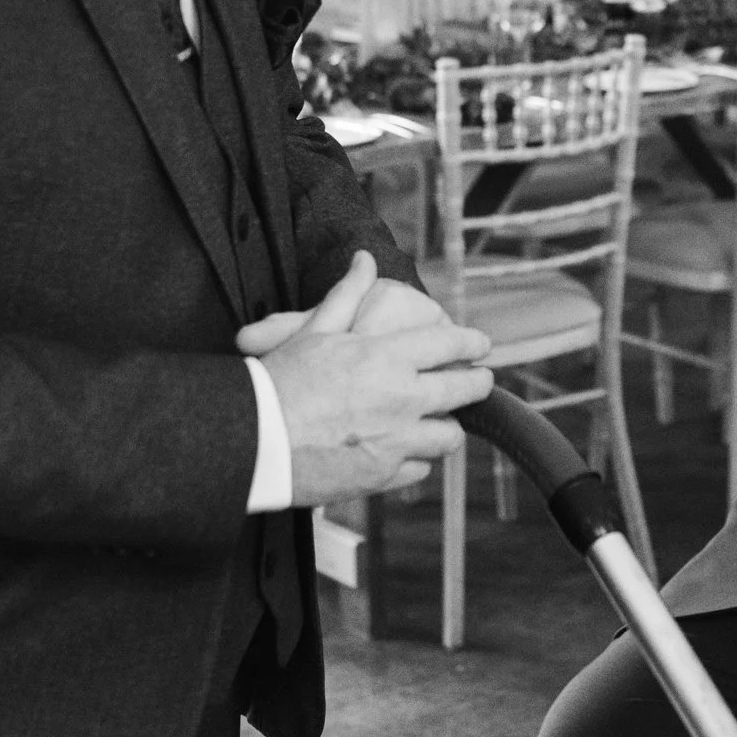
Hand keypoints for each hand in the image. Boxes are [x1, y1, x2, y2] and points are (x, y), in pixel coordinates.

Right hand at [255, 252, 493, 506]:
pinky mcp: (384, 476)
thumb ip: (347, 294)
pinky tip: (404, 449)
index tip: (482, 344)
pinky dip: (416, 458)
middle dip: (479, 383)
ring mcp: (397, 441)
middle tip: (480, 381)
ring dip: (447, 426)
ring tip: (439, 419)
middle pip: (466, 391)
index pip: (451, 344)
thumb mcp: (314, 330)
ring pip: (450, 436)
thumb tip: (364, 260)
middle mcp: (402, 399)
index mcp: (388, 358)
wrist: (253, 441)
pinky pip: (421, 469)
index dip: (473, 342)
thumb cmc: (280, 380)